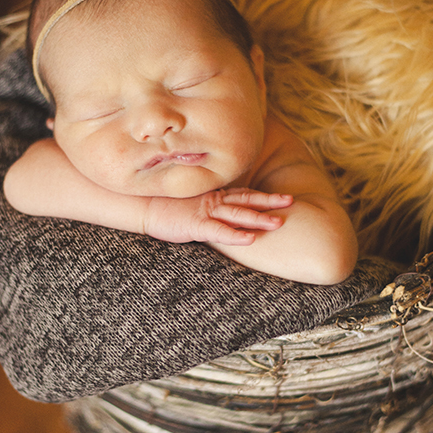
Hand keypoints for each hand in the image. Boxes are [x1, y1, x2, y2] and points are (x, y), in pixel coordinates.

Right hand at [144, 188, 292, 244]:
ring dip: (258, 218)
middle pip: (247, 200)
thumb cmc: (167, 208)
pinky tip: (250, 238)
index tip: (285, 198)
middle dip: (269, 202)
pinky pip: (218, 231)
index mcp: (215, 197)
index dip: (265, 196)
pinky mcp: (195, 226)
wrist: (142, 207)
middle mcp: (214, 202)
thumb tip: (227, 214)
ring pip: (237, 214)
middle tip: (290, 202)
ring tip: (278, 223)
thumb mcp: (193, 205)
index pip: (244, 194)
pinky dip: (234, 234)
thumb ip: (211, 207)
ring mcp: (205, 212)